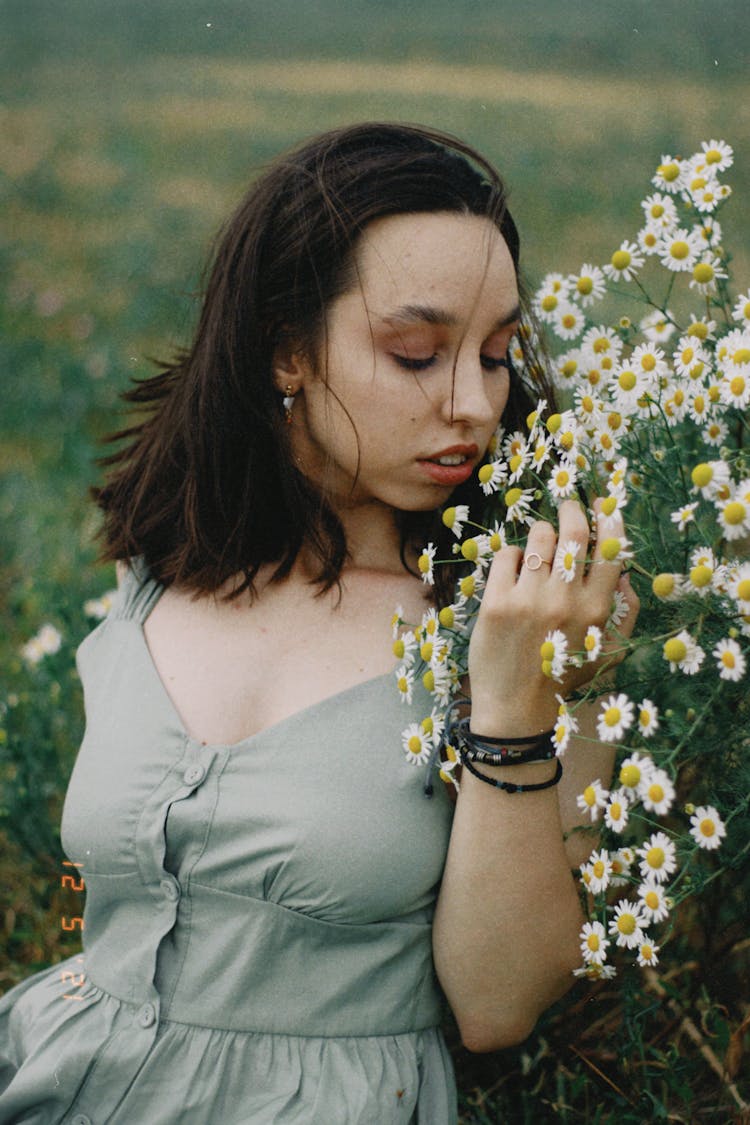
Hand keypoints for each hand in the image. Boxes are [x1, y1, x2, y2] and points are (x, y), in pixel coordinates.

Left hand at [467, 498, 639, 735]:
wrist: (517, 709)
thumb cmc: (565, 676)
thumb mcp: (609, 651)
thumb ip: (625, 611)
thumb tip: (624, 570)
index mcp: (597, 610)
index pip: (610, 548)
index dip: (608, 519)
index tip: (601, 507)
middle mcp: (565, 600)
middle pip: (573, 531)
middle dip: (572, 509)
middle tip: (567, 506)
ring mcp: (529, 600)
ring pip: (537, 538)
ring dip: (540, 536)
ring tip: (538, 550)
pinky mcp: (496, 603)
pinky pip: (505, 556)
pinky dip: (511, 558)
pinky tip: (513, 575)